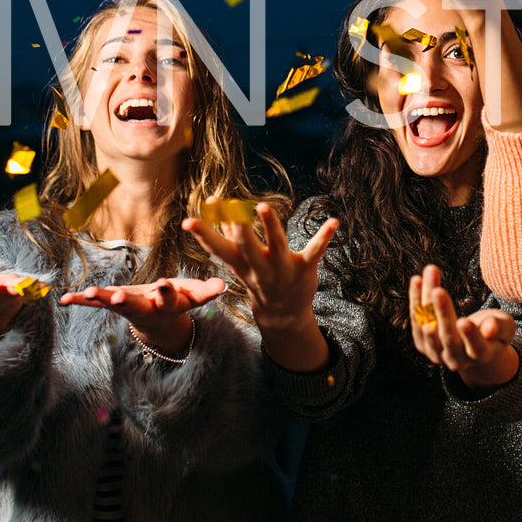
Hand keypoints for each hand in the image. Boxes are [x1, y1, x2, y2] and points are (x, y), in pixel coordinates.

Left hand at [60, 276, 225, 357]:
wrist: (158, 319)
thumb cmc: (178, 300)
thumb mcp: (194, 296)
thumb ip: (207, 291)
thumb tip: (224, 285)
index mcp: (166, 303)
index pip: (168, 297)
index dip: (167, 292)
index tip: (165, 284)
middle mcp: (144, 307)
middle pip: (134, 304)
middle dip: (126, 300)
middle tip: (117, 297)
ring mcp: (125, 306)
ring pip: (111, 303)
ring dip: (99, 299)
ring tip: (87, 294)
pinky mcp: (112, 303)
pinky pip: (93, 304)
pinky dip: (78, 301)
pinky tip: (63, 300)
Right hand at [182, 201, 335, 332]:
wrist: (283, 315)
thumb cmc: (259, 279)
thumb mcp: (241, 263)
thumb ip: (231, 237)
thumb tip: (219, 209)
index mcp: (241, 264)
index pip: (218, 248)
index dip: (203, 234)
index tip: (188, 221)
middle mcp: (259, 267)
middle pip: (246, 247)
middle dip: (238, 229)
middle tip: (231, 209)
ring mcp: (282, 269)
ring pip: (276, 245)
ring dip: (270, 225)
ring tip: (263, 206)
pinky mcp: (304, 269)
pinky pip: (315, 251)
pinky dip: (324, 236)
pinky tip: (334, 222)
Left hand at [408, 264, 518, 389]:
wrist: (473, 344)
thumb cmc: (494, 331)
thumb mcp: (505, 328)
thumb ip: (500, 328)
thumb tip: (491, 326)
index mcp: (480, 356)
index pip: (476, 348)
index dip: (470, 335)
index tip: (464, 321)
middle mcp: (456, 359)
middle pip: (448, 338)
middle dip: (442, 313)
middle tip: (438, 292)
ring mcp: (437, 353)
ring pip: (428, 327)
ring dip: (425, 300)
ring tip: (430, 276)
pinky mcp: (422, 343)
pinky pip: (417, 320)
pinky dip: (415, 300)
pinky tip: (417, 280)